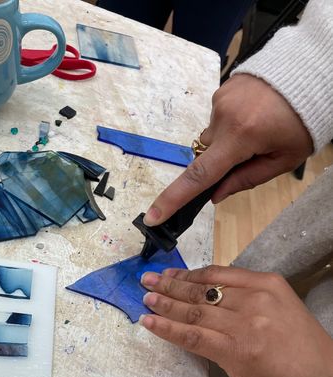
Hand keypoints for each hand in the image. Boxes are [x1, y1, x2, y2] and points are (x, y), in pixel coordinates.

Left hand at [139, 265, 332, 376]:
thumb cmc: (300, 348)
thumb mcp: (279, 308)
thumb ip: (247, 299)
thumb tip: (207, 297)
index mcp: (266, 284)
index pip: (216, 274)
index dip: (187, 274)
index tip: (169, 273)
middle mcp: (254, 299)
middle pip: (201, 289)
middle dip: (170, 284)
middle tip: (147, 280)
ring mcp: (244, 324)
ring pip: (193, 311)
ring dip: (164, 304)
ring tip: (145, 299)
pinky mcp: (234, 350)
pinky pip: (192, 336)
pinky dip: (167, 329)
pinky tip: (150, 323)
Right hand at [144, 74, 313, 225]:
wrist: (310, 73)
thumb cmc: (303, 122)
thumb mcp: (282, 159)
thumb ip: (246, 180)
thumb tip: (215, 195)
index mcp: (242, 137)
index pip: (200, 175)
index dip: (174, 198)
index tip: (152, 216)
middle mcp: (223, 117)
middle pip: (207, 153)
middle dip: (222, 159)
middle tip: (254, 149)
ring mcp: (220, 99)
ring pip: (213, 135)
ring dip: (228, 139)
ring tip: (258, 126)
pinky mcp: (221, 89)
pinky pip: (218, 116)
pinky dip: (231, 122)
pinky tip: (253, 113)